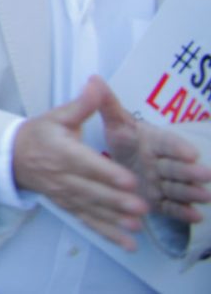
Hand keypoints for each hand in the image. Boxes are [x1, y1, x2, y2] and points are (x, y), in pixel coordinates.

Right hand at [12, 77, 148, 249]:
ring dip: (114, 219)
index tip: (128, 180)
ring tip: (136, 227)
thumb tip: (98, 84)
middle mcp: (62, 176)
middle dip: (116, 201)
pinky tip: (127, 244)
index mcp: (62, 151)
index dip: (107, 173)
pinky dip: (107, 233)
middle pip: (91, 190)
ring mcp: (64, 194)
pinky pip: (87, 221)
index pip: (86, 164)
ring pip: (91, 209)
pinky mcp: (67, 206)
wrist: (11, 156)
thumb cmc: (39, 134)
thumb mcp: (57, 115)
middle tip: (140, 207)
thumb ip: (82, 104)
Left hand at [100, 84, 210, 225]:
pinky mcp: (161, 201)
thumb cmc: (123, 139)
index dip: (178, 147)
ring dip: (191, 191)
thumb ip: (108, 104)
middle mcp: (162, 162)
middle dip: (190, 171)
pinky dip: (183, 212)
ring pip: (178, 187)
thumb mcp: (115, 123)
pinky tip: (197, 216)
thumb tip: (94, 78)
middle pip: (177, 167)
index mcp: (153, 141)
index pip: (167, 143)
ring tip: (205, 195)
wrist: (119, 163)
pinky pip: (173, 207)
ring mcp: (163, 183)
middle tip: (205, 174)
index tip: (191, 152)